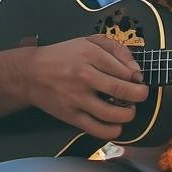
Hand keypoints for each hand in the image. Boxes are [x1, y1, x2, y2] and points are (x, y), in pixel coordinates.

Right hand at [29, 34, 147, 141]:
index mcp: (89, 54)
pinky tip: (115, 124)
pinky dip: (113, 130)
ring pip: (113, 114)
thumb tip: (135, 69)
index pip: (125, 70)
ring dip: (128, 114)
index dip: (137, 76)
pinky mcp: (71, 116)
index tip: (137, 78)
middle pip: (122, 90)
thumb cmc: (62, 56)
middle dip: (139, 94)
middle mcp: (84, 76)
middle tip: (141, 94)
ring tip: (128, 109)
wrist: (30, 73)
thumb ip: (115, 49)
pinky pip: (98, 130)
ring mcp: (77, 98)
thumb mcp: (87, 41)